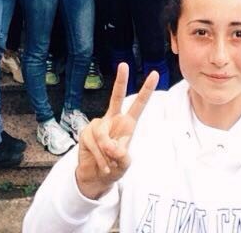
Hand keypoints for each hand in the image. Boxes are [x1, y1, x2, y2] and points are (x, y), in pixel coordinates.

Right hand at [75, 63, 157, 199]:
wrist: (95, 177)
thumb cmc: (114, 167)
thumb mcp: (124, 164)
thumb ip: (122, 155)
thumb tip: (112, 146)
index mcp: (127, 124)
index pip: (138, 104)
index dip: (146, 90)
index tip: (154, 74)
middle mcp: (113, 119)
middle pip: (116, 97)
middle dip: (121, 81)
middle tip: (124, 65)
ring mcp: (98, 125)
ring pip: (103, 134)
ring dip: (107, 153)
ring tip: (110, 164)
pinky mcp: (86, 132)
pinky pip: (94, 143)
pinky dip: (99, 157)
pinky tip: (102, 165)